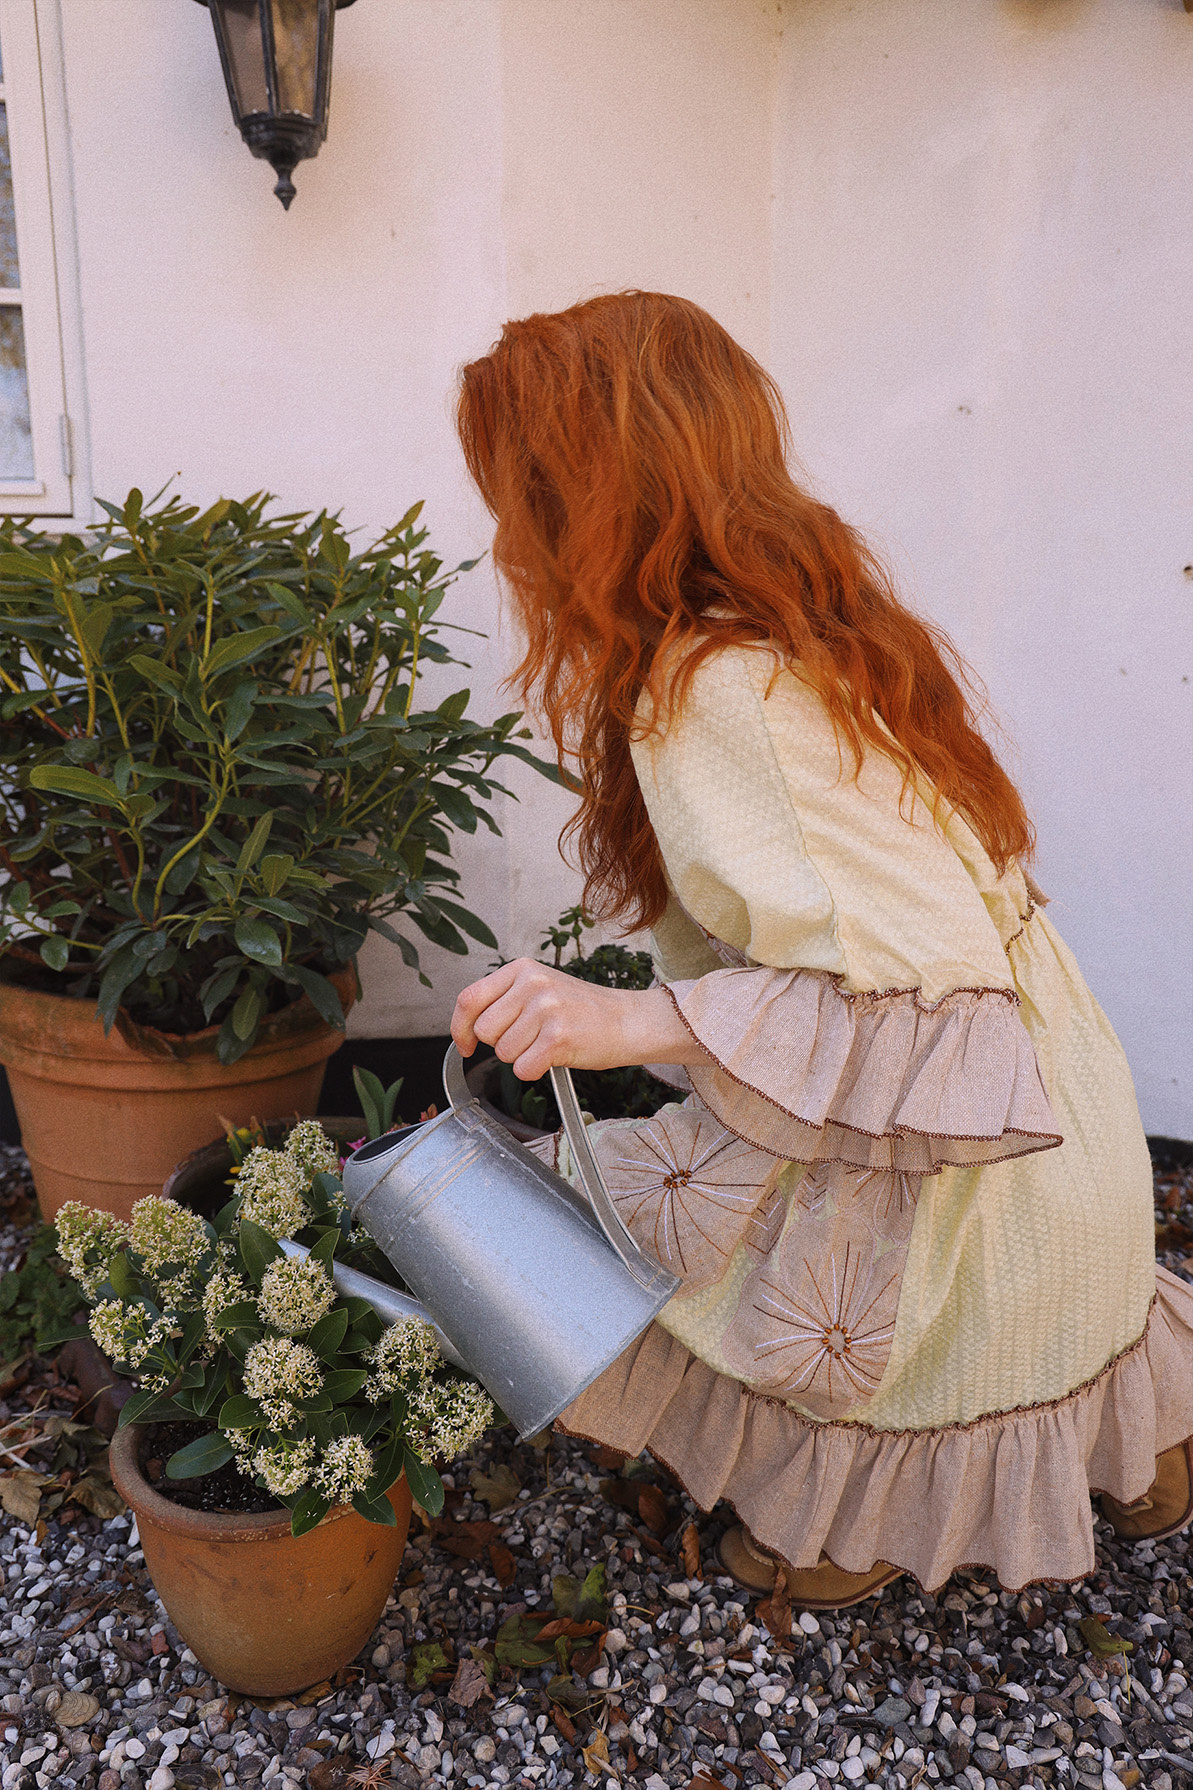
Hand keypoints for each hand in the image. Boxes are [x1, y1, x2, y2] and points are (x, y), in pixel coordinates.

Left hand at [450, 957, 704, 1082]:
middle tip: (530, 1039)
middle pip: (484, 1031)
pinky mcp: (558, 1037)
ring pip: (504, 1053)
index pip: (469, 999)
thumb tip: (468, 1029)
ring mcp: (546, 1009)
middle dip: (502, 1044)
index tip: (465, 1044)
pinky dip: (535, 1071)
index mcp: (521, 969)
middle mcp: (531, 984)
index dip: (460, 1027)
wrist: (627, 1021)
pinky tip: (554, 1057)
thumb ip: (505, 1000)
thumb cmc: (582, 1010)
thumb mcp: (540, 988)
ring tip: (547, 1044)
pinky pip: (523, 1069)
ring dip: (522, 1057)